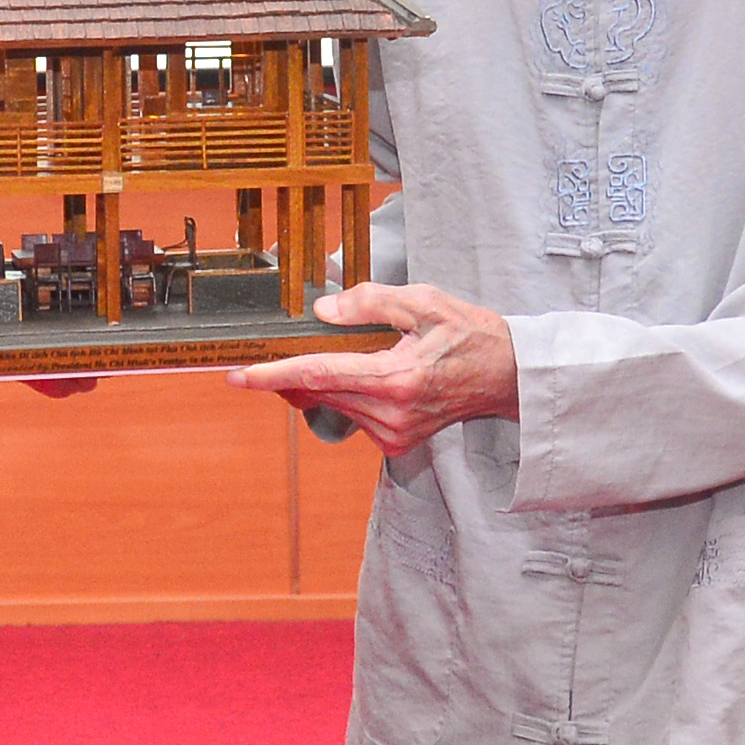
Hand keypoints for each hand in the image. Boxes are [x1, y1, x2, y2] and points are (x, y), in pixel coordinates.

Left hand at [239, 283, 516, 460]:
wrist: (506, 375)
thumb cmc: (469, 333)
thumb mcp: (423, 301)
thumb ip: (369, 303)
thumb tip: (323, 314)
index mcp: (397, 378)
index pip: (318, 375)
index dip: (273, 375)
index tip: (238, 376)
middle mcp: (391, 414)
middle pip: (319, 391)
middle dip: (295, 371)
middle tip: (284, 347)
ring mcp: (393, 434)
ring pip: (333, 403)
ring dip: (327, 379)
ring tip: (363, 352)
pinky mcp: (395, 443)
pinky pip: (352, 413)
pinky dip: (348, 391)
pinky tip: (374, 373)